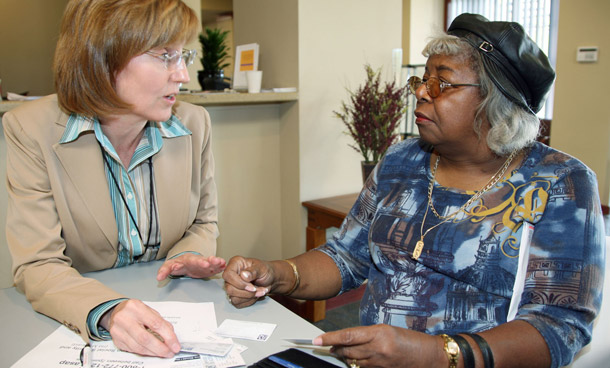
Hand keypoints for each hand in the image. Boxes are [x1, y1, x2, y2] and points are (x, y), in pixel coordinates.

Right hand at [101, 299, 179, 357]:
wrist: (116, 312)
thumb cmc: (134, 311)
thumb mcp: (148, 310)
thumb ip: (160, 321)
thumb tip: (171, 336)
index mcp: (135, 307)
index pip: (155, 324)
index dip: (168, 336)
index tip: (175, 344)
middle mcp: (124, 318)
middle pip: (145, 338)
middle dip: (161, 348)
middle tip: (170, 352)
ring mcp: (118, 330)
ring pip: (139, 347)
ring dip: (154, 352)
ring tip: (163, 353)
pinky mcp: (116, 340)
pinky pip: (133, 350)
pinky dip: (145, 352)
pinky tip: (152, 352)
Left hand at [156, 254, 225, 280]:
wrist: (184, 264)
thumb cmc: (177, 264)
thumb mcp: (169, 266)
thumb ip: (164, 271)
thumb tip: (158, 277)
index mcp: (188, 259)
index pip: (194, 260)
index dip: (200, 262)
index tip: (205, 263)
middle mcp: (198, 260)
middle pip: (204, 260)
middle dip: (209, 261)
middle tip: (214, 261)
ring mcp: (204, 264)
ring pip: (211, 262)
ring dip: (217, 262)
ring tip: (222, 262)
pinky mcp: (208, 269)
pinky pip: (215, 267)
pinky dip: (219, 266)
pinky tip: (224, 266)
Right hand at [222, 256, 275, 307]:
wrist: (269, 279)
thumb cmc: (265, 270)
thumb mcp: (262, 268)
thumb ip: (253, 271)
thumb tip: (243, 275)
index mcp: (235, 263)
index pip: (228, 275)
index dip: (239, 283)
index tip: (252, 286)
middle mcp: (231, 275)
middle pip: (229, 289)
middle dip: (246, 292)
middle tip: (258, 289)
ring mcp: (231, 286)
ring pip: (233, 298)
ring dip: (249, 297)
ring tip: (260, 291)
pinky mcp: (234, 295)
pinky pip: (237, 303)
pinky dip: (249, 301)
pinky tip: (255, 295)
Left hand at [312, 324, 439, 367]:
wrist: (431, 356)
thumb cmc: (412, 340)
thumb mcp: (389, 330)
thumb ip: (369, 334)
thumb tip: (350, 339)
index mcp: (379, 333)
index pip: (348, 335)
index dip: (330, 338)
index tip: (317, 339)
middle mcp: (378, 349)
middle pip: (348, 350)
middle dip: (335, 348)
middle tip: (326, 344)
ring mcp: (380, 363)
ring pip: (353, 361)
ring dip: (344, 356)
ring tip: (338, 351)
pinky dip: (356, 364)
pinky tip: (355, 360)